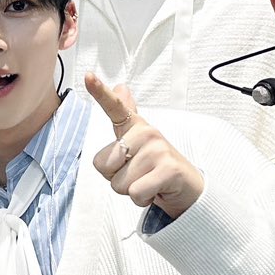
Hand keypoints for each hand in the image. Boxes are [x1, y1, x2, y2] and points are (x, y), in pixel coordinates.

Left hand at [85, 73, 204, 218]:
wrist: (185, 186)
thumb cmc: (154, 165)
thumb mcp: (137, 141)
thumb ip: (126, 115)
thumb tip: (121, 86)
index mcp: (135, 126)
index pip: (115, 107)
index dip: (100, 92)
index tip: (88, 76)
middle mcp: (147, 133)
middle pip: (104, 166)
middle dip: (116, 178)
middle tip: (137, 173)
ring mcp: (159, 150)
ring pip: (119, 183)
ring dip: (130, 190)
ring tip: (147, 180)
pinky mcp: (168, 169)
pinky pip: (135, 193)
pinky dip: (142, 199)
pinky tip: (155, 190)